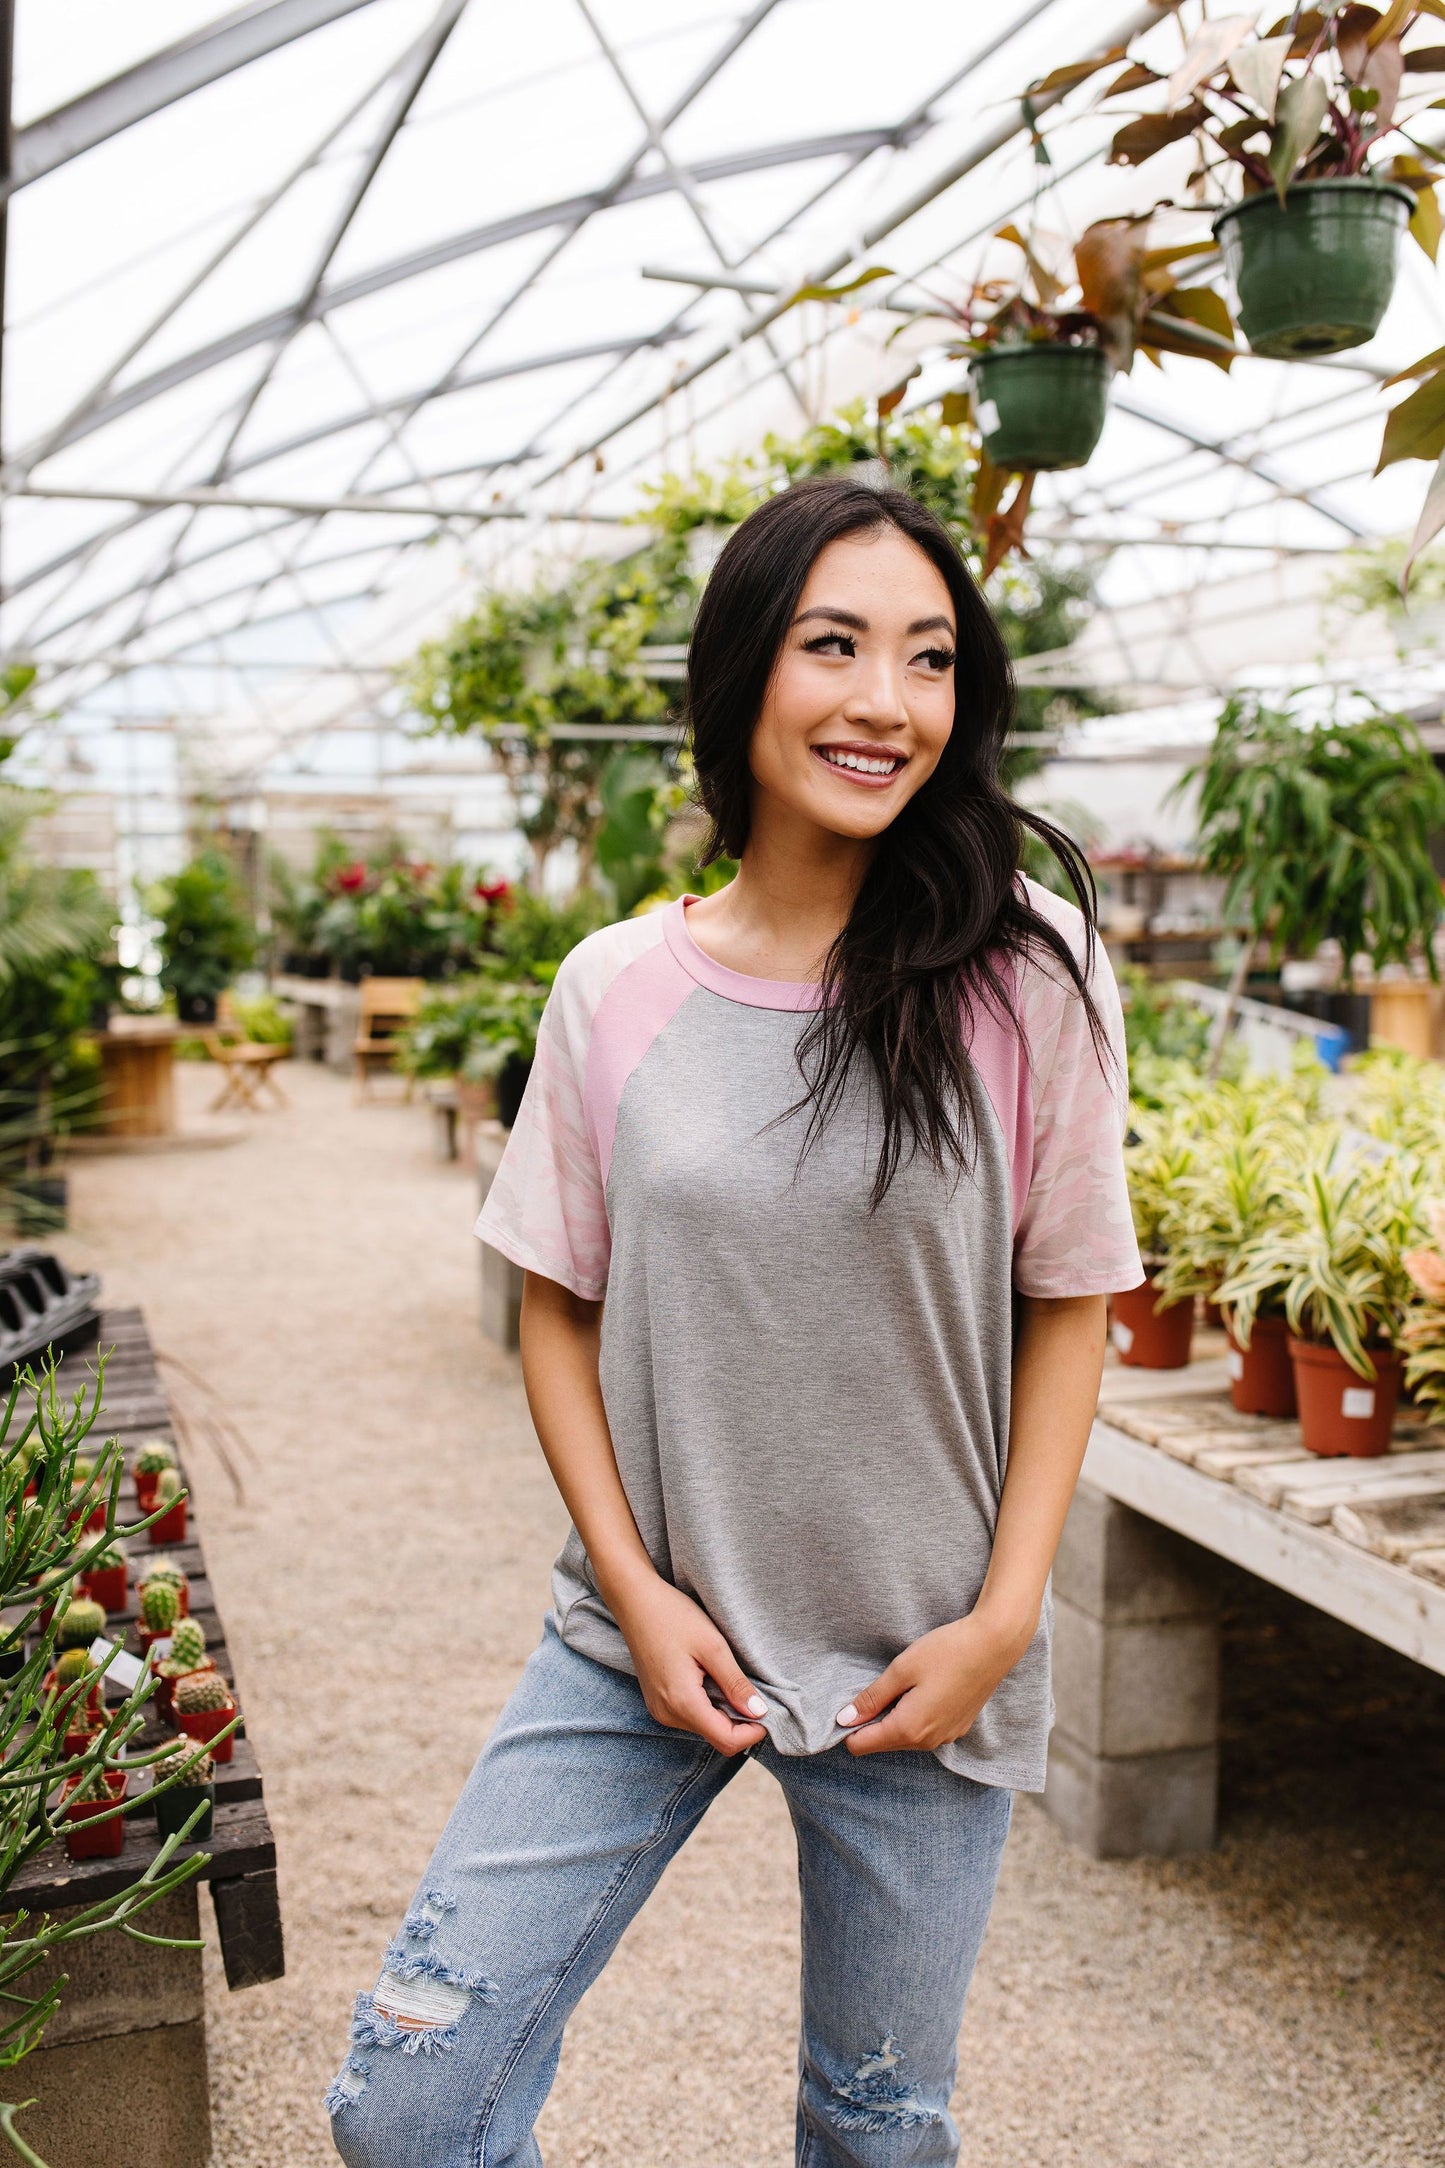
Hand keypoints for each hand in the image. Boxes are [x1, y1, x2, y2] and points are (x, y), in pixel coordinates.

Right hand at [608, 1570, 767, 1757]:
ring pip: (705, 1727)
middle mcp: (668, 1714)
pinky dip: (708, 1704)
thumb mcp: (713, 1646)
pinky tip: (711, 1677)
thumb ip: (735, 1684)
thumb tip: (759, 1712)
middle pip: (717, 1736)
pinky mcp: (658, 1702)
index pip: (727, 1741)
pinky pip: (691, 1715)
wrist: (635, 1601)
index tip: (768, 1709)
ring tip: (729, 1678)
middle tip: (753, 1689)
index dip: (753, 1732)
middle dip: (741, 1721)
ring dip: (724, 1711)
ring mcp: (660, 1710)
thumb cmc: (673, 1617)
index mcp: (682, 1703)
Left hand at [835, 1609, 1034, 1757]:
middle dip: (873, 1720)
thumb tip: (844, 1719)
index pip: (861, 1746)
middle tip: (880, 1684)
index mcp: (909, 1729)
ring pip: (905, 1737)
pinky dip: (916, 1715)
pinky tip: (925, 1687)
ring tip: (905, 1682)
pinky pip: (925, 1730)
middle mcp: (928, 1742)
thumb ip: (872, 1698)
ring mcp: (946, 1737)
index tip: (851, 1701)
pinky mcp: (958, 1727)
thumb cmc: (946, 1652)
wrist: (994, 1645)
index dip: (849, 1726)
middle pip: (883, 1742)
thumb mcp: (901, 1670)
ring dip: (896, 1716)